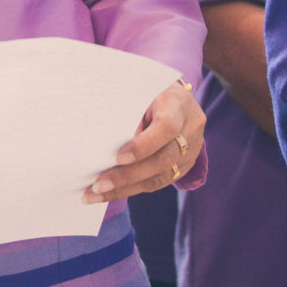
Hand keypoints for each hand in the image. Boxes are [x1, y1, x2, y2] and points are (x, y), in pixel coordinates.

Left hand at [86, 80, 204, 202]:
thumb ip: (129, 113)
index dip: (143, 145)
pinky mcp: (183, 167)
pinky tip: (108, 193)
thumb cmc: (150, 92)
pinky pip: (157, 182)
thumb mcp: (141, 92)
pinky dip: (130, 189)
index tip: (118, 157)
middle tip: (98, 185)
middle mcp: (190, 130)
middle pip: (162, 159)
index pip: (166, 128)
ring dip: (124, 189)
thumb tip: (104, 144)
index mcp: (179, 104)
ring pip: (159, 177)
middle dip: (127, 175)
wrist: (177, 99)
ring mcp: (191, 151)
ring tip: (95, 194)